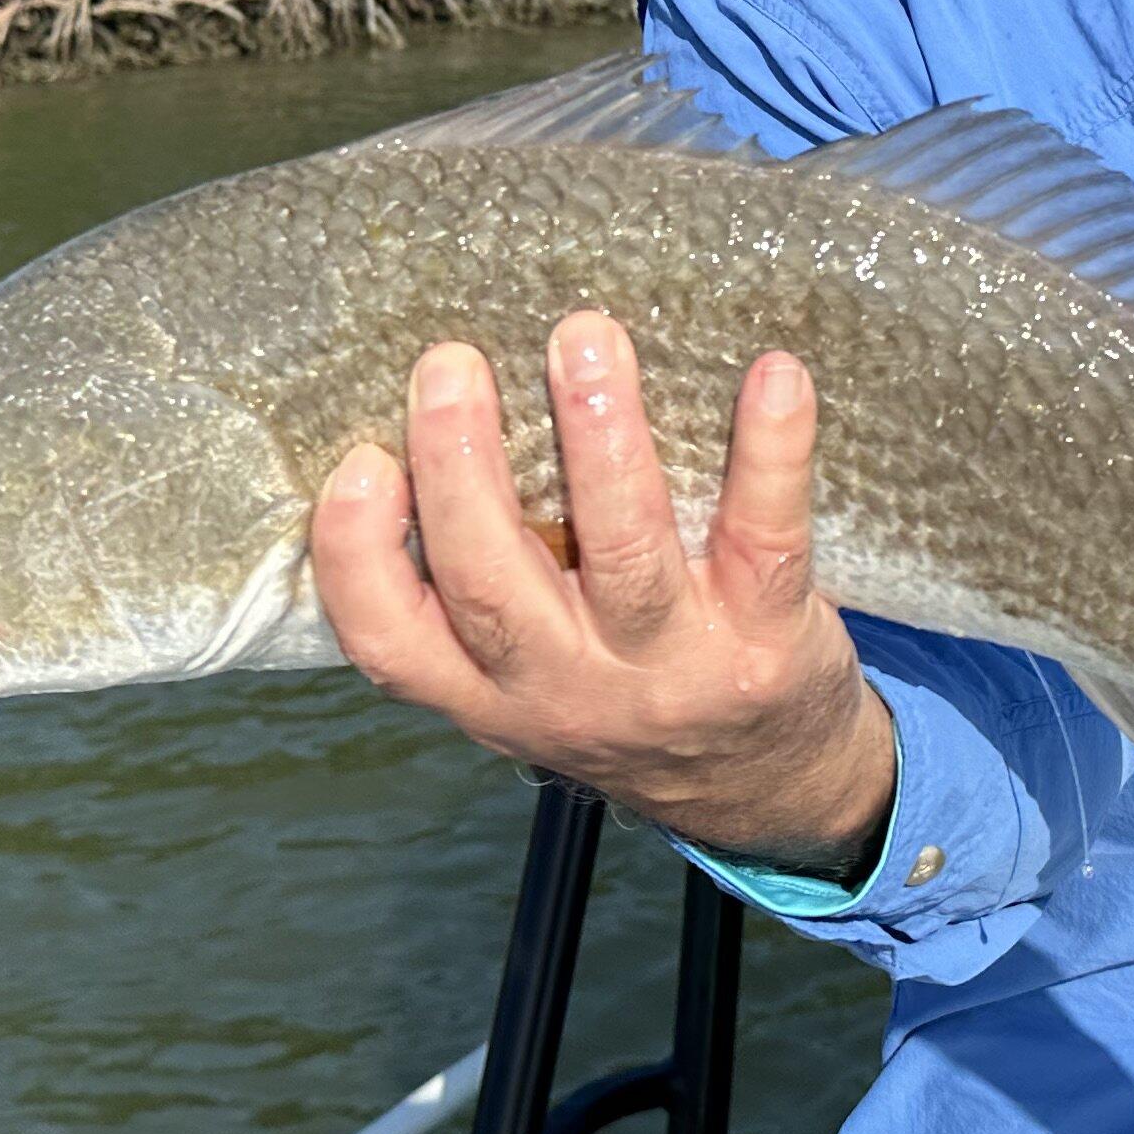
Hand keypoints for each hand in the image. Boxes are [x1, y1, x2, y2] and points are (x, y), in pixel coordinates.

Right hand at [307, 311, 898, 877]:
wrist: (771, 794)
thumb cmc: (633, 699)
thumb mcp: (534, 683)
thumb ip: (487, 589)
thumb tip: (435, 423)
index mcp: (491, 692)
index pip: (393, 642)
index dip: (358, 555)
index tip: (361, 460)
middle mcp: (570, 687)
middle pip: (492, 587)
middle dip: (460, 466)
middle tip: (451, 362)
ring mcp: (673, 668)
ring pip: (624, 552)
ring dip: (600, 439)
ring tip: (584, 339)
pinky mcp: (767, 640)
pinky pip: (765, 537)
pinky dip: (772, 451)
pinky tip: (775, 375)